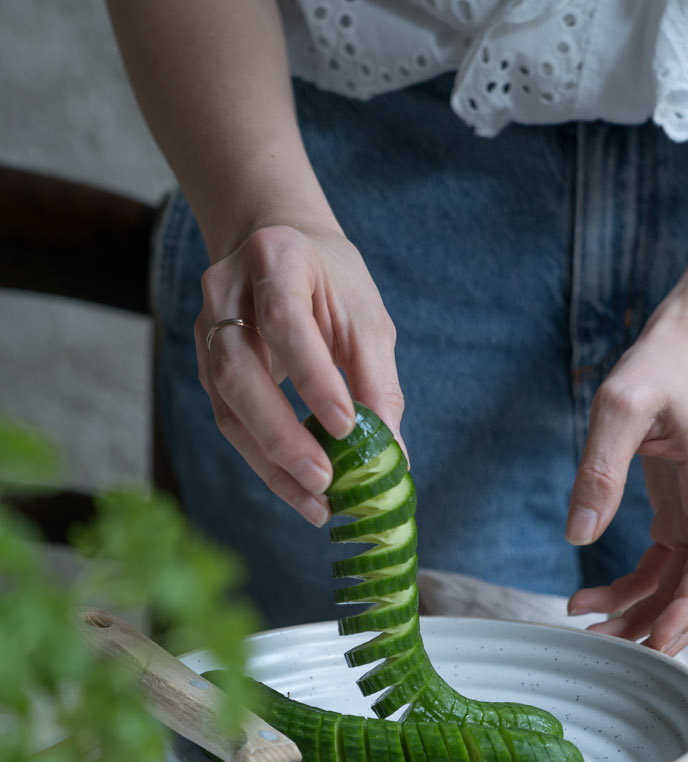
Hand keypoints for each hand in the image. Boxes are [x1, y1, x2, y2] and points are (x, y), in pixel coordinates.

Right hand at [195, 223, 403, 525]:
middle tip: (324, 481)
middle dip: (281, 434)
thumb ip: (377, 381)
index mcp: (274, 259)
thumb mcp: (366, 317)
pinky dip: (265, 462)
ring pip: (227, 404)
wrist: (278, 246)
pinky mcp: (207, 366)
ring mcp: (207, 330)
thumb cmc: (332, 282)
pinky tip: (298, 491)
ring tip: (316, 503)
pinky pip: (230, 421)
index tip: (345, 428)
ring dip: (271, 462)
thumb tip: (392, 457)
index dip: (311, 377)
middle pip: (239, 370)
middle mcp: (226, 291)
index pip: (283, 321)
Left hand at [566, 311, 687, 653]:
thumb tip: (578, 537)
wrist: (685, 352)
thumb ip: (599, 469)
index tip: (659, 641)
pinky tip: (588, 600)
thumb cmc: (658, 370)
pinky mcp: (682, 521)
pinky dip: (629, 593)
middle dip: (659, 626)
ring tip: (587, 630)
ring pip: (680, 588)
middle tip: (607, 649)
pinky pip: (661, 573)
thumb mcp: (620, 406)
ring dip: (639, 617)